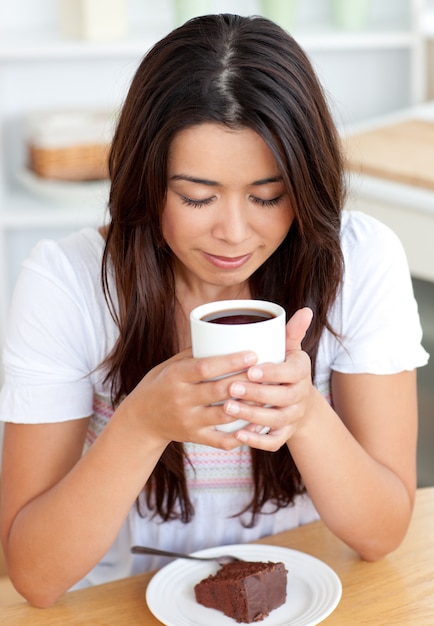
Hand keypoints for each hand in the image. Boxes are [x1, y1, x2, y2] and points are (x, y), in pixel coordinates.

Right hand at [119, 347, 259, 448]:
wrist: (141, 420)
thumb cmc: (160, 385)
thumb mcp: (170, 365)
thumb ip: (195, 353)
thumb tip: (225, 333)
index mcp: (175, 376)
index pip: (204, 368)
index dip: (230, 361)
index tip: (252, 354)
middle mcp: (181, 399)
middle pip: (218, 390)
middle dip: (245, 381)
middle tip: (268, 372)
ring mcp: (188, 421)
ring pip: (224, 415)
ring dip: (248, 407)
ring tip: (269, 397)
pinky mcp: (194, 437)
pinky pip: (221, 440)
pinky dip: (241, 435)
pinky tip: (257, 425)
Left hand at [221, 307, 314, 449]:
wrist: (298, 402)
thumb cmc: (285, 369)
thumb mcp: (289, 350)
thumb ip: (291, 332)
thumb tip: (306, 310)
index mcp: (301, 372)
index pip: (292, 372)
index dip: (273, 372)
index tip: (251, 369)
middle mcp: (301, 396)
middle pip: (283, 398)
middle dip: (256, 394)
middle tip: (231, 388)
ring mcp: (294, 417)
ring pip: (276, 420)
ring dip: (252, 416)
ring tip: (227, 408)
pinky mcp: (285, 434)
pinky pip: (274, 442)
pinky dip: (257, 441)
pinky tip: (238, 435)